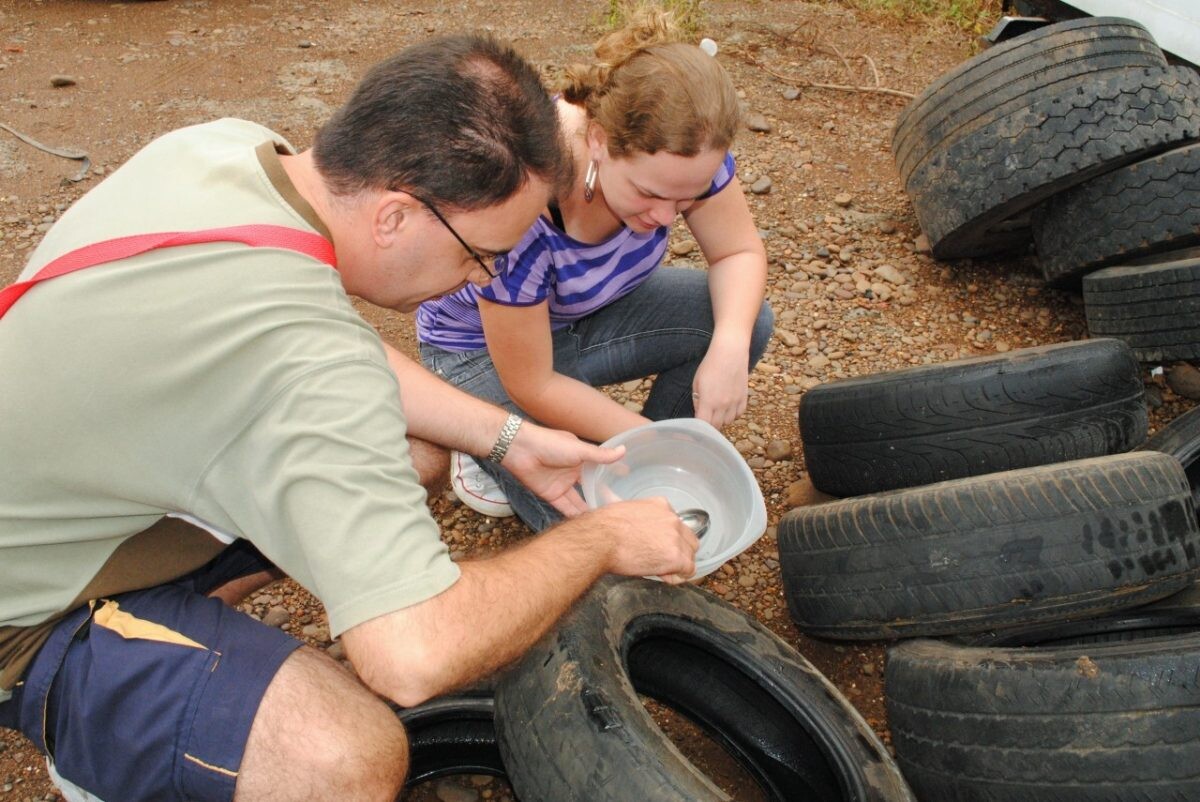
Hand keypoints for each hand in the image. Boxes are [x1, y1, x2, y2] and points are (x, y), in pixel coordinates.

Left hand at [501, 421, 623, 516]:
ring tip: (605, 523)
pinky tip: (586, 525)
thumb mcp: (580, 449)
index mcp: (581, 458)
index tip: (626, 484)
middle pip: (590, 489)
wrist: (520, 449)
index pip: (600, 470)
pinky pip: (565, 508)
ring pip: (579, 501)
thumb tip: (624, 450)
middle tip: (618, 511)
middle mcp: (573, 473)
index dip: (611, 476)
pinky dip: (574, 516)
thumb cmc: (550, 444)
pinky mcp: (551, 495)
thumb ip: (600, 455)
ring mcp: (562, 485)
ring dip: (589, 510)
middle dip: (601, 498)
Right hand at [585, 497, 698, 582]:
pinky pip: (688, 570)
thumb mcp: (626, 512)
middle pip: (688, 538)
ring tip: (660, 570)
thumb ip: (641, 520)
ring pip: (690, 554)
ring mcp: (676, 537)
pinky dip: (678, 576)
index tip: (656, 547)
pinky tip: (664, 577)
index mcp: (661, 505)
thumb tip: (639, 533)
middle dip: (678, 550)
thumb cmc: (603, 528)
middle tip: (660, 560)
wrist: (600, 539)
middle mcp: (672, 518)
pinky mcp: (676, 556)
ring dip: (678, 563)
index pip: (675, 524)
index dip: (667, 539)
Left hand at [691, 338, 750, 428]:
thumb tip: (699, 412)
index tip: (696, 425)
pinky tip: (728, 407)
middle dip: (710, 425)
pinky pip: (740, 413)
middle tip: (706, 419)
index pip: (704, 425)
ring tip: (717, 411)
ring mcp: (735, 401)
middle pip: (717, 426)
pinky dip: (733, 414)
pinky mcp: (744, 397)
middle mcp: (723, 404)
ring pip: (729, 421)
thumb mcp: (697, 381)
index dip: (699, 428)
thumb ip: (697, 399)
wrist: (730, 351)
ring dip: (722, 419)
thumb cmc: (710, 364)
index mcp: (709, 401)